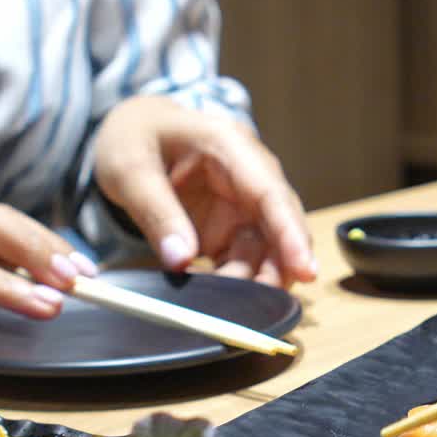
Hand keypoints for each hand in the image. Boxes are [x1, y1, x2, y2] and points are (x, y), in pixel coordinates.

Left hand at [91, 95, 315, 287]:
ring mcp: (242, 203)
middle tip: (263, 306)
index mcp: (229, 146)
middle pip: (280, 225)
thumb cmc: (133, 137)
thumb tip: (180, 260)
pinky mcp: (232, 226)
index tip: (305, 272)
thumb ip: (155, 212)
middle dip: (280, 267)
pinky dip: (235, 281)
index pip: (271, 194)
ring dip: (251, 279)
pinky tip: (213, 298)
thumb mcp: (130, 169)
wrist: (133, 130)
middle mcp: (248, 175)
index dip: (291, 235)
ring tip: (222, 305)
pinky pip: (245, 258)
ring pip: (265, 249)